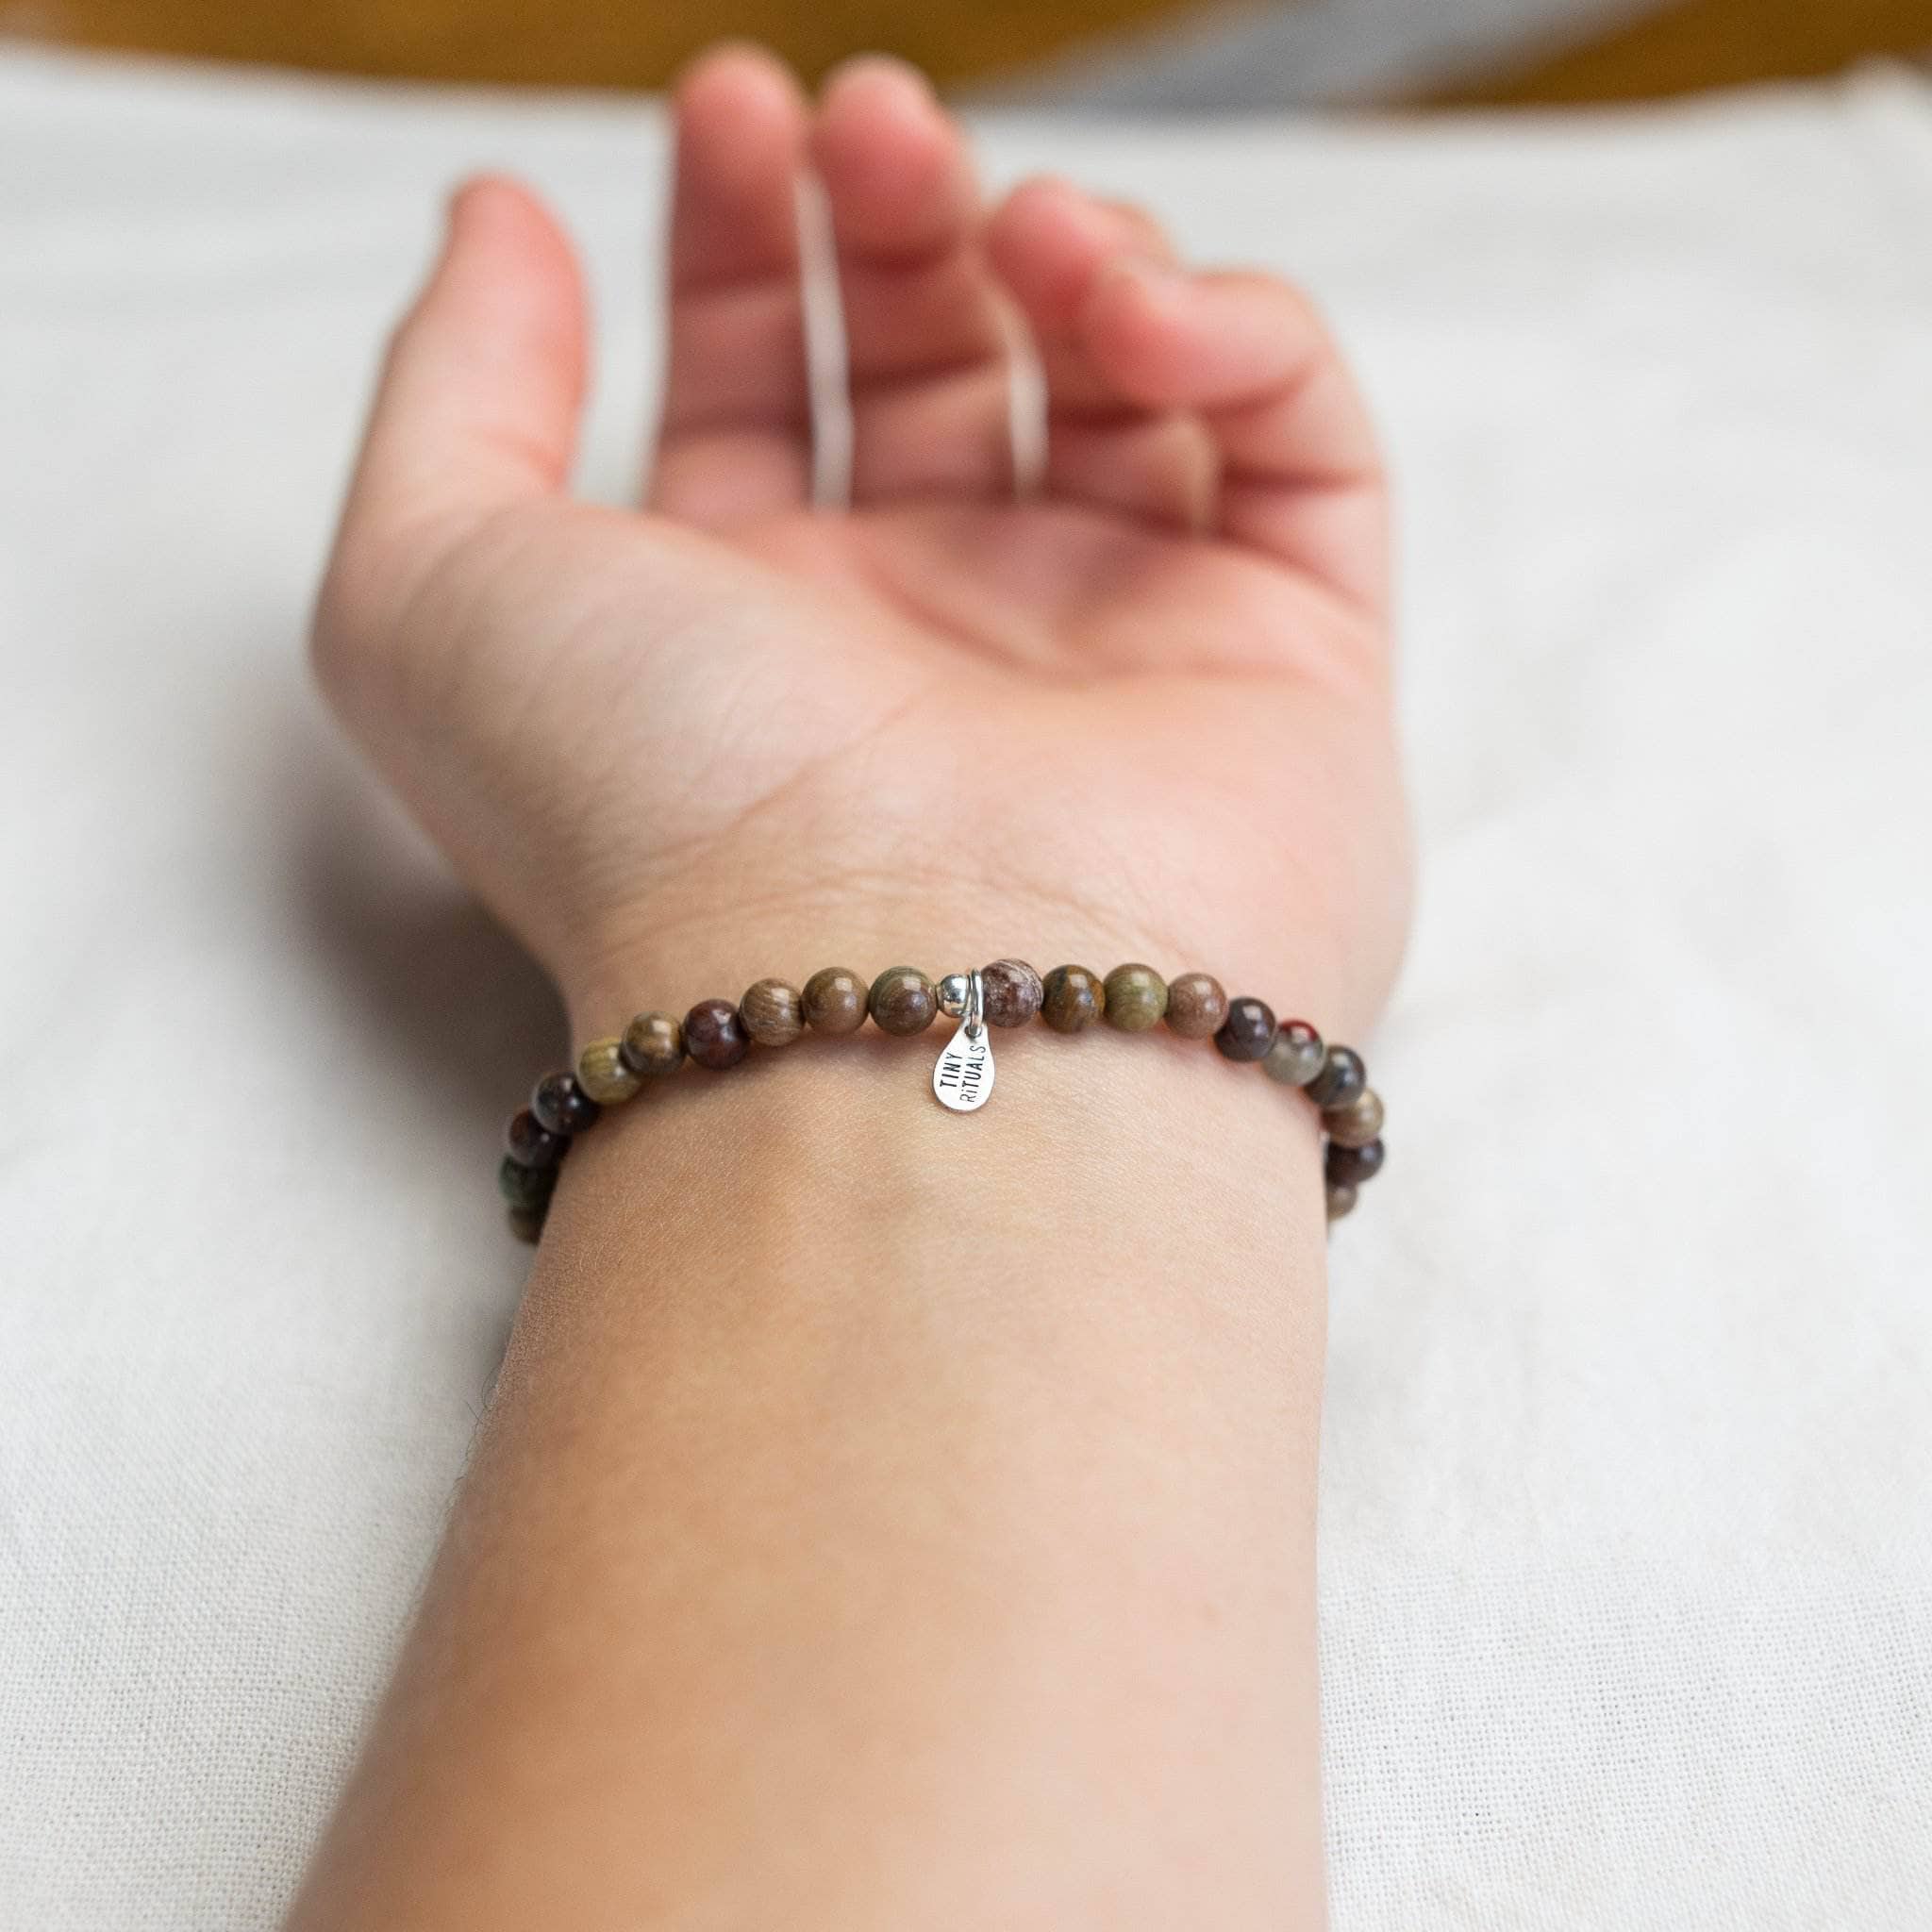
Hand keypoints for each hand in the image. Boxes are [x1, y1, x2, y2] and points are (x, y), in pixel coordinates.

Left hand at [314, 44, 1409, 1036]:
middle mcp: (934, 645)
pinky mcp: (1291, 670)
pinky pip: (1301, 450)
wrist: (909, 1012)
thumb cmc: (662, 815)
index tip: (737, 106)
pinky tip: (1133, 313)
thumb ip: (449, 384)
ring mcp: (1119, 654)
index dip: (745, 237)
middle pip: (943, 371)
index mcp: (751, 632)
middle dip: (905, 219)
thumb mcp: (433, 590)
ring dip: (1074, 254)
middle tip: (877, 127)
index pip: (759, 392)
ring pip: (1128, 394)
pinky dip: (1235, 339)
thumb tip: (506, 218)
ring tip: (1017, 222)